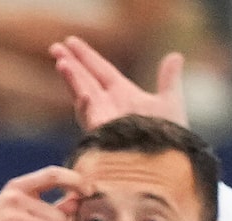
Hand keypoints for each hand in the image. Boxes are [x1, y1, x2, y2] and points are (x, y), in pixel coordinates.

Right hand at [53, 35, 186, 128]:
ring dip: (73, 81)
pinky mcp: (105, 139)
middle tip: (55, 47)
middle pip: (85, 80)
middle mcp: (109, 107)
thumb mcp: (171, 104)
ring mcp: (105, 122)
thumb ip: (169, 80)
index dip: (86, 56)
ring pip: (83, 96)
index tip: (71, 41)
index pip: (100, 70)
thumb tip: (176, 56)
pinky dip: (88, 108)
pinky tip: (83, 95)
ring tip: (62, 63)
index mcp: (123, 95)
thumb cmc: (172, 141)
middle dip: (71, 63)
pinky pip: (94, 123)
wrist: (170, 168)